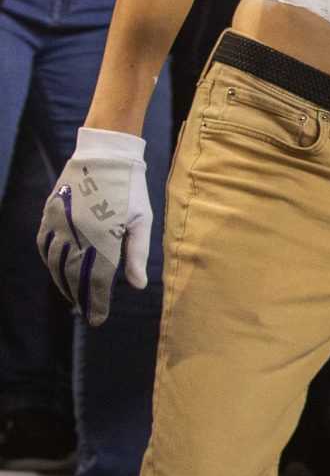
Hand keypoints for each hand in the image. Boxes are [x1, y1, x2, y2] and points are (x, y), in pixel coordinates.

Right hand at [38, 130, 150, 326]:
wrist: (105, 156)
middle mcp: (77, 232)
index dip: (97, 302)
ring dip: (62, 283)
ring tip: (73, 296)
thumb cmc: (130, 190)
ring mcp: (60, 223)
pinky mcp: (50, 213)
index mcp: (103, 236)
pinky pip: (43, 244)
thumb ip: (136, 254)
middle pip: (74, 275)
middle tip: (86, 312)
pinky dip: (48, 261)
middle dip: (80, 296)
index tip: (98, 319)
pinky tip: (56, 270)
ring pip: (55, 262)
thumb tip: (138, 286)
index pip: (97, 279)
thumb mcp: (141, 220)